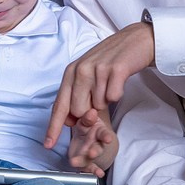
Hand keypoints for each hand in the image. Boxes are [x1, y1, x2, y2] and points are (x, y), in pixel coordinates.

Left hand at [47, 21, 157, 146]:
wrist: (137, 40)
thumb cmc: (111, 60)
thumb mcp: (88, 73)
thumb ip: (76, 94)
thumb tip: (69, 120)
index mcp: (71, 72)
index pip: (60, 105)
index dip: (53, 127)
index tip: (48, 144)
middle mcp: (81, 70)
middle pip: (79, 111)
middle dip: (90, 112)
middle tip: (101, 96)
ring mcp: (98, 69)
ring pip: (98, 106)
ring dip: (106, 100)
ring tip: (111, 83)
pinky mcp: (116, 70)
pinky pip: (114, 97)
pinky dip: (118, 94)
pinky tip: (119, 80)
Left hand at [64, 109, 118, 176]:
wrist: (87, 136)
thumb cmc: (87, 126)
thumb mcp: (86, 120)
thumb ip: (87, 118)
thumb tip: (91, 112)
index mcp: (99, 131)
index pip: (103, 133)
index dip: (106, 136)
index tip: (108, 139)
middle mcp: (98, 143)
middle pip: (98, 148)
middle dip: (95, 151)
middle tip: (92, 153)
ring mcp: (93, 153)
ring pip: (92, 158)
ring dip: (90, 162)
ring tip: (86, 165)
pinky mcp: (87, 162)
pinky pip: (91, 167)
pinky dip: (94, 171)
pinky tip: (98, 174)